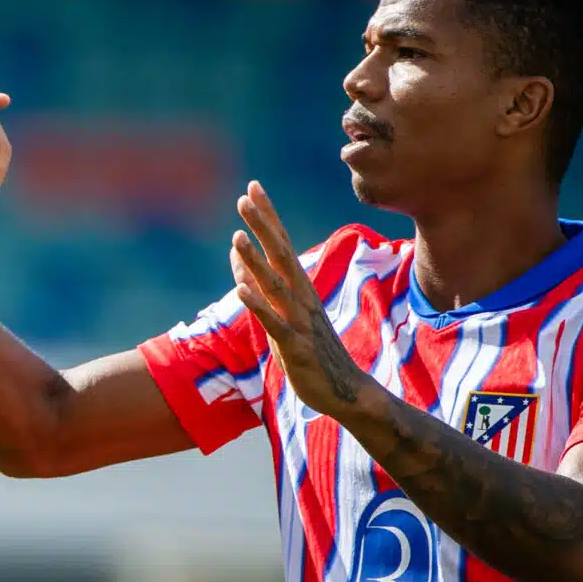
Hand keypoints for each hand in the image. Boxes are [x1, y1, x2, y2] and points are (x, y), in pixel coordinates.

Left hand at [229, 181, 378, 418]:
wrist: (346, 394)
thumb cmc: (312, 352)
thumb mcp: (281, 314)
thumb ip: (257, 285)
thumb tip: (236, 256)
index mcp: (299, 289)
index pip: (281, 244)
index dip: (267, 217)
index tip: (253, 188)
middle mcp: (302, 299)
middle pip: (281, 256)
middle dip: (263, 227)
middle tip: (245, 198)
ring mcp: (300, 321)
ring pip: (275, 286)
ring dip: (256, 261)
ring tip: (237, 237)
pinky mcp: (295, 346)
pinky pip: (274, 323)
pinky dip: (258, 305)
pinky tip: (241, 290)